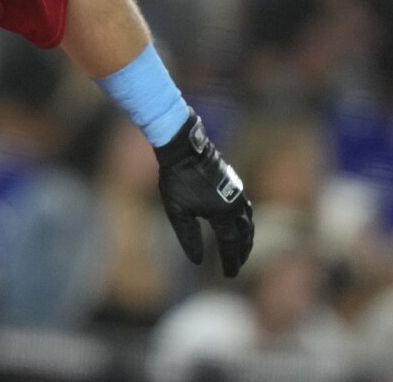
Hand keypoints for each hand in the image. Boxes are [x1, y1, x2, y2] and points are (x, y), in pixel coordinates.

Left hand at [155, 111, 254, 276]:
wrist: (184, 148)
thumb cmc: (177, 180)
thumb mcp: (177, 212)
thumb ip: (188, 237)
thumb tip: (197, 261)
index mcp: (224, 214)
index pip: (231, 245)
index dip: (231, 262)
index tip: (229, 276)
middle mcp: (236, 205)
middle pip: (245, 235)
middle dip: (242, 252)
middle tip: (236, 266)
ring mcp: (237, 193)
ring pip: (248, 221)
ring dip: (246, 238)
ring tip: (240, 249)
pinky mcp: (234, 184)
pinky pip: (245, 209)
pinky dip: (244, 222)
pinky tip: (237, 224)